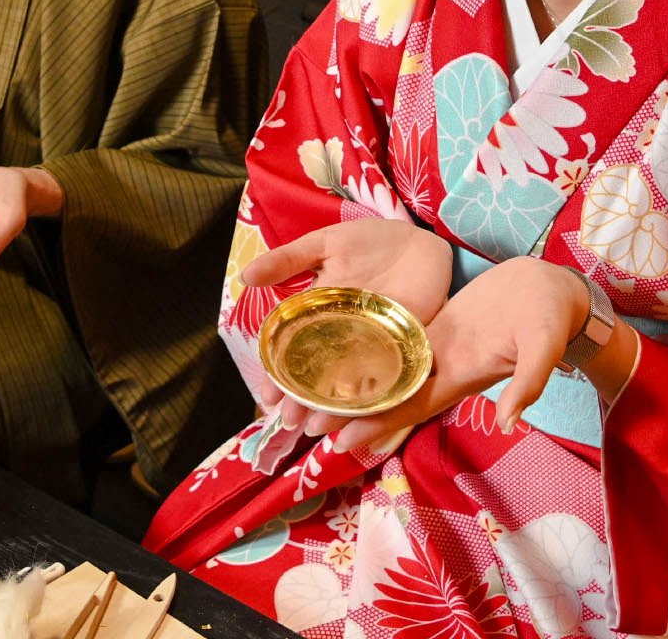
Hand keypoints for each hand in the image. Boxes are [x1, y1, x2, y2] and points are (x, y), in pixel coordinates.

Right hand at [242, 219, 452, 436]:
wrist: (422, 239)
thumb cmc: (372, 241)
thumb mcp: (325, 244)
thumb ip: (289, 259)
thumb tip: (245, 276)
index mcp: (320, 313)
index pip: (293, 351)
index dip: (278, 374)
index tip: (267, 397)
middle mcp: (343, 336)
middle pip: (318, 375)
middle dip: (303, 400)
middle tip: (291, 421)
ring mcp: (372, 344)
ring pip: (348, 384)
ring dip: (333, 408)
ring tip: (318, 429)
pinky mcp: (402, 347)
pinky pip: (385, 378)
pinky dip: (373, 397)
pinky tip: (361, 417)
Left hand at [334, 256, 589, 452]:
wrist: (556, 289)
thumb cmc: (551, 317)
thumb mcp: (543, 347)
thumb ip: (528, 384)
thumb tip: (511, 423)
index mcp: (464, 375)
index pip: (413, 407)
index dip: (380, 425)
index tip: (342, 441)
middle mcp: (444, 365)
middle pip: (392, 394)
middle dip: (354, 410)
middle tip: (306, 421)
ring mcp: (440, 345)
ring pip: (392, 370)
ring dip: (359, 382)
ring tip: (313, 390)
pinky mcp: (439, 324)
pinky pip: (400, 342)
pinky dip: (375, 351)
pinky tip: (345, 351)